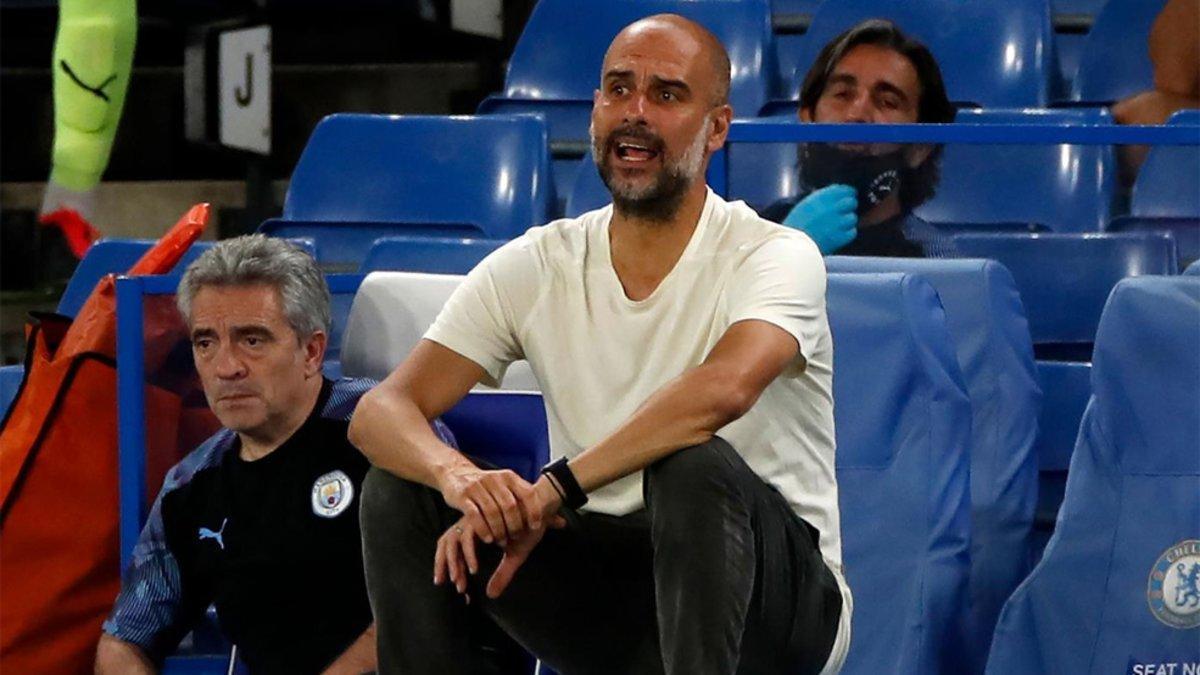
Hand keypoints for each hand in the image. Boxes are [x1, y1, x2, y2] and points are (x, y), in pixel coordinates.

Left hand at [433, 509, 565, 599]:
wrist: (542, 508)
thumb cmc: (527, 529)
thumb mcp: (514, 556)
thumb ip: (502, 574)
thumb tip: (491, 596)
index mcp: (475, 528)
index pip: (450, 546)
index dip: (444, 564)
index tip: (447, 583)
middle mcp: (472, 521)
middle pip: (446, 541)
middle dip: (444, 564)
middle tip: (448, 584)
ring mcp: (477, 516)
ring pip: (456, 540)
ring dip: (458, 561)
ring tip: (462, 579)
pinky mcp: (484, 515)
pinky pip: (471, 535)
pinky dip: (470, 554)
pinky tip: (476, 567)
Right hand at [437, 462, 541, 544]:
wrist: (456, 473)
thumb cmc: (488, 486)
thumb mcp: (510, 488)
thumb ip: (532, 504)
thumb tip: (562, 522)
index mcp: (510, 477)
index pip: (527, 493)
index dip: (534, 511)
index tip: (536, 527)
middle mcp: (495, 480)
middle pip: (510, 506)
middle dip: (515, 525)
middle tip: (515, 538)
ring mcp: (478, 487)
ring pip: (493, 512)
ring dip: (499, 530)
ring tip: (501, 541)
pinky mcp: (463, 496)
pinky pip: (475, 515)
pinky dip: (483, 529)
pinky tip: (488, 539)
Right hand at [782, 184, 857, 254]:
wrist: (791, 246)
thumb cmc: (794, 226)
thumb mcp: (805, 205)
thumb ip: (821, 198)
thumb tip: (836, 192)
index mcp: (821, 198)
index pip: (844, 189)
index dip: (848, 193)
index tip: (848, 195)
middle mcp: (831, 208)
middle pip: (851, 202)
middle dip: (849, 206)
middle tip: (844, 211)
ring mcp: (837, 224)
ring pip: (853, 218)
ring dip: (848, 221)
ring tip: (839, 225)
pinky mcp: (839, 238)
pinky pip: (852, 232)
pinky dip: (848, 233)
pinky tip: (839, 234)